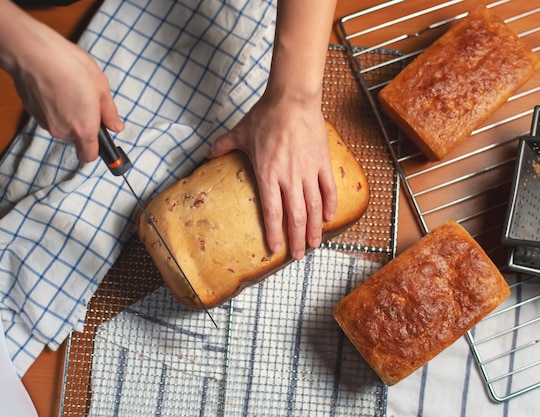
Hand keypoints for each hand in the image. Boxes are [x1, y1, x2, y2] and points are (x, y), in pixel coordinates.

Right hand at [9, 30, 123, 161]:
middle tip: (87, 101)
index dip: (96, 149)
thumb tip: (115, 126)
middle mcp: (63, 132)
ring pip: (62, 127)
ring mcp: (45, 123)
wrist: (33, 54)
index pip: (89, 156)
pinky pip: (48, 117)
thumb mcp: (101, 87)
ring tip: (70, 91)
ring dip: (68, 115)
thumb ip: (109, 112)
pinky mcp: (32, 113)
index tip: (101, 137)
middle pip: (76, 139)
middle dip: (83, 125)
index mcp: (84, 129)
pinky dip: (53, 108)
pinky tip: (56, 88)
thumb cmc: (69, 67)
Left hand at [208, 93, 337, 259]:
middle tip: (298, 256)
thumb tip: (208, 153)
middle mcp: (290, 178)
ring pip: (314, 208)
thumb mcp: (240, 132)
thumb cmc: (266, 116)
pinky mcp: (322, 162)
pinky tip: (329, 219)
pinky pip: (329, 189)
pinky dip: (330, 206)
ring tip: (313, 244)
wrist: (292, 99)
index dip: (275, 234)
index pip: (272, 212)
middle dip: (296, 240)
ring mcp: (308, 171)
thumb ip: (224, 146)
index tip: (275, 250)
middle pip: (296, 217)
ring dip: (314, 229)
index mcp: (268, 175)